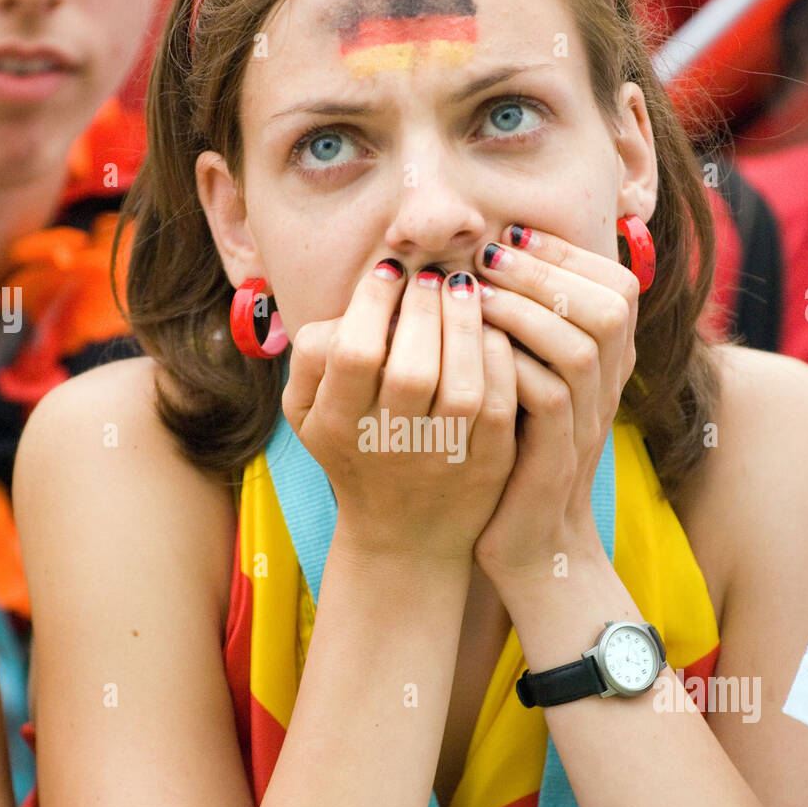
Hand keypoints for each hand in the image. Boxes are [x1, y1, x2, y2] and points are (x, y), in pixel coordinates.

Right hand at [282, 259, 517, 566]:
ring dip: (467, 326)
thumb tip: (360, 297)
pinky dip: (500, 359)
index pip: (354, 353)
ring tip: (465, 290)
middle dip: (426, 308)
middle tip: (433, 276)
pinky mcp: (486, 466)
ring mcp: (440, 460)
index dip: (374, 303)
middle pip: (413, 369)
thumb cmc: (352, 447)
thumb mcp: (306, 410)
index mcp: (336, 425)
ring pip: (463, 387)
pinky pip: (501, 405)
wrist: (402, 535)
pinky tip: (493, 330)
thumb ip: (313, 353)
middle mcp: (387, 446)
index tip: (391, 271)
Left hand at [470, 223, 639, 588]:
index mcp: (606, 365)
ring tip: (474, 292)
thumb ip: (525, 331)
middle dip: (546, 270)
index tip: (510, 234)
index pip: (617, 285)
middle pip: (611, 305)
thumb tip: (490, 258)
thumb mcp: (527, 386)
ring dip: (525, 311)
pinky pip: (548, 399)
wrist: (528, 544)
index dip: (566, 253)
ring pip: (581, 348)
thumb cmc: (514, 454)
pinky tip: (471, 349)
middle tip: (489, 255)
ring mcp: (587, 426)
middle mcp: (607, 390)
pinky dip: (511, 365)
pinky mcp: (555, 461)